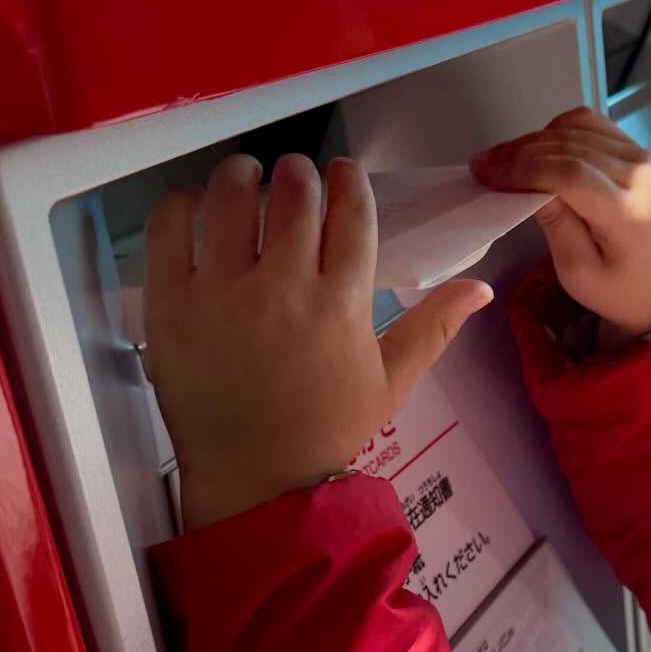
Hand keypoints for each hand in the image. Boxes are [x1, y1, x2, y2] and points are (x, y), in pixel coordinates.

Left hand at [145, 152, 491, 530]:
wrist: (256, 480)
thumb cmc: (324, 431)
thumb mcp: (390, 382)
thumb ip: (433, 326)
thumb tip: (479, 286)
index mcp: (342, 304)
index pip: (351, 214)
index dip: (349, 181)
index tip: (343, 171)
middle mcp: (284, 289)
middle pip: (295, 194)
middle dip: (300, 173)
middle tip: (295, 175)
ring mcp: (223, 293)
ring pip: (232, 196)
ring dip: (243, 173)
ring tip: (246, 175)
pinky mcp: (172, 304)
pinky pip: (171, 228)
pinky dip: (183, 202)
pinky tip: (197, 205)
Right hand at [471, 107, 650, 341]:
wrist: (647, 287)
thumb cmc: (610, 287)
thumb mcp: (574, 269)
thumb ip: (555, 223)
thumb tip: (526, 182)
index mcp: (631, 216)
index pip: (572, 175)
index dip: (525, 169)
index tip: (488, 173)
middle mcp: (644, 179)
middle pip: (572, 147)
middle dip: (521, 153)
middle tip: (483, 164)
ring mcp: (644, 160)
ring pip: (578, 129)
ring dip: (535, 140)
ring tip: (504, 159)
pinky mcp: (637, 151)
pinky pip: (591, 125)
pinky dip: (558, 132)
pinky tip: (537, 151)